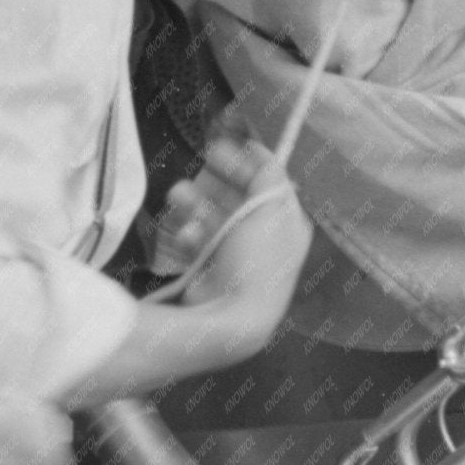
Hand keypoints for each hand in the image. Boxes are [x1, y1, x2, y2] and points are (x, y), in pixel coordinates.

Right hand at [176, 136, 312, 330]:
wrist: (230, 318)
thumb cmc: (257, 261)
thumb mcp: (271, 208)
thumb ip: (269, 173)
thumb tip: (263, 148)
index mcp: (287, 224)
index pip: (269, 184)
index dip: (247, 162)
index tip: (223, 145)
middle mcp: (264, 239)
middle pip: (237, 198)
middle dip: (215, 181)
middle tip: (199, 165)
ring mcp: (235, 256)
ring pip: (210, 217)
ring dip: (193, 204)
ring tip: (177, 196)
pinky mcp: (209, 270)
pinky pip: (195, 242)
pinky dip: (188, 235)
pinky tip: (185, 236)